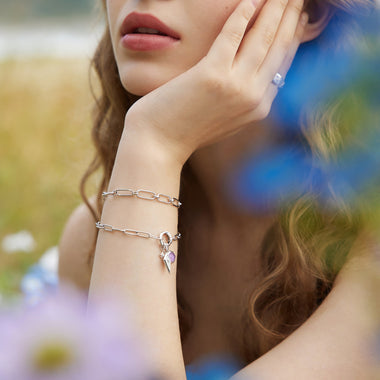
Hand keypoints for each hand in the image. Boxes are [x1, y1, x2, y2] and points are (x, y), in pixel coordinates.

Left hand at [124, 0, 307, 165]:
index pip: (283, 63)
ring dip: (275, 7)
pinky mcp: (212, 75)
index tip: (298, 17)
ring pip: (263, 37)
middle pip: (279, 46)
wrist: (159, 144)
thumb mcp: (224, 116)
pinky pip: (233, 34)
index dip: (293, 35)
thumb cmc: (186, 129)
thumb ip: (243, 97)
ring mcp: (235, 87)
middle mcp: (254, 97)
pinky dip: (242, 13)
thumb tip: (253, 70)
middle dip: (291, 14)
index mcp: (258, 107)